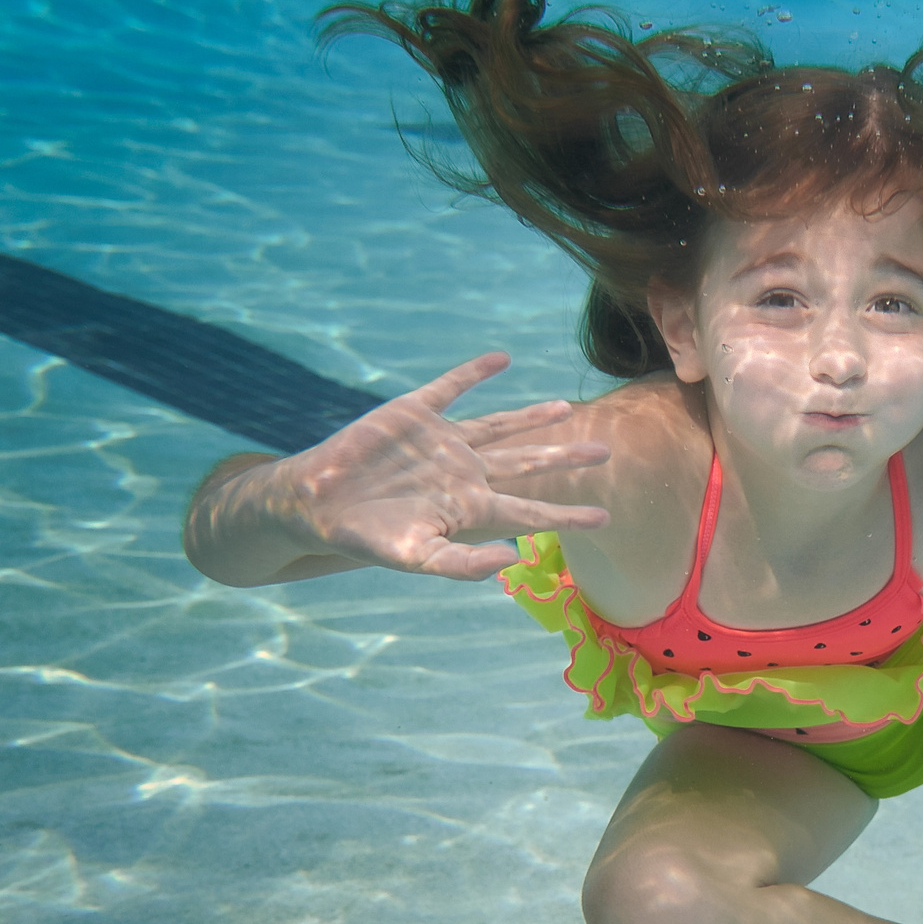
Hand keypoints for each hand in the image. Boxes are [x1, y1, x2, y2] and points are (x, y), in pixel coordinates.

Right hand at [265, 351, 609, 579]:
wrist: (317, 505)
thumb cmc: (367, 539)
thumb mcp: (418, 558)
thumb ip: (465, 564)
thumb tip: (515, 558)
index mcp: (470, 507)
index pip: (531, 511)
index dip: (567, 515)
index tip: (604, 518)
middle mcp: (463, 472)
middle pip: (526, 463)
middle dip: (564, 458)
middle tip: (605, 453)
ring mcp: (441, 442)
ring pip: (499, 425)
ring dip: (532, 416)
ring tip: (565, 407)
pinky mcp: (414, 414)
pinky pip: (451, 387)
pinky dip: (474, 372)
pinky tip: (500, 359)